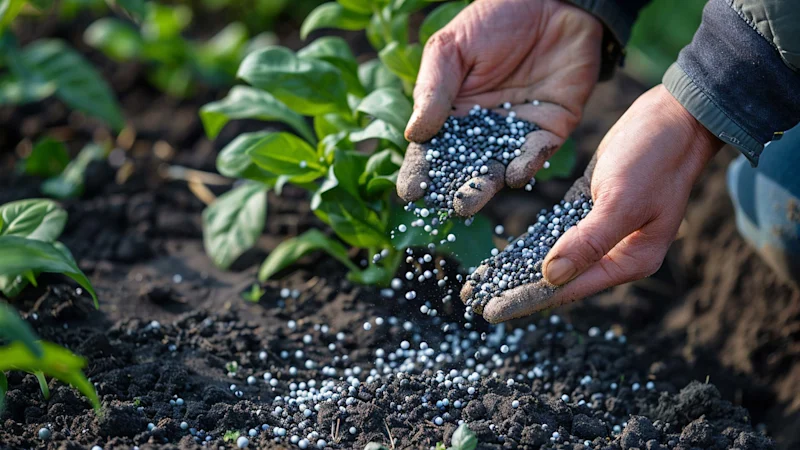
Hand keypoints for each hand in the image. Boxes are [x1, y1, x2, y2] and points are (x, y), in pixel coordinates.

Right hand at [397, 0, 602, 215]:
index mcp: (450, 114)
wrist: (552, 0)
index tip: (411, 193)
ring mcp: (515, 133)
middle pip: (464, 169)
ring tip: (473, 200)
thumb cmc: (495, 18)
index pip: (431, 152)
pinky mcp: (550, 129)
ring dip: (487, 186)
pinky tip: (513, 172)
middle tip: (448, 206)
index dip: (420, 173)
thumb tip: (414, 134)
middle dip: (455, 189)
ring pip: (499, 169)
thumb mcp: (452, 48)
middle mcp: (481, 131)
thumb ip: (434, 90)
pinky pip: (537, 153)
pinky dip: (526, 164)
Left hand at [465, 85, 722, 322]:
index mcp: (630, 259)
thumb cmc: (657, 158)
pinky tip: (506, 253)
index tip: (491, 311)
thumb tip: (551, 277)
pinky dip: (532, 242)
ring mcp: (603, 230)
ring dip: (519, 268)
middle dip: (516, 289)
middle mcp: (616, 251)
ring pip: (553, 256)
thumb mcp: (622, 201)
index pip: (569, 288)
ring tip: (483, 281)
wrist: (677, 115)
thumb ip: (588, 241)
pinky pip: (555, 231)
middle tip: (475, 302)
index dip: (527, 300)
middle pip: (558, 278)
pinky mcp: (591, 206)